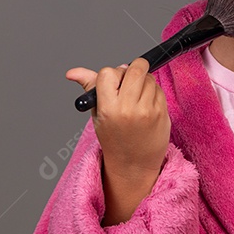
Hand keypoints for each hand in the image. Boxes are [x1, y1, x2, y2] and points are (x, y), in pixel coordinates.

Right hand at [65, 56, 169, 183]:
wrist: (133, 165)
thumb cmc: (114, 138)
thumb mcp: (98, 114)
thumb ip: (90, 88)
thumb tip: (72, 72)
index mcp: (108, 109)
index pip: (108, 72)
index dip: (113, 73)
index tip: (116, 80)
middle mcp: (127, 109)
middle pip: (135, 69)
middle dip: (135, 68)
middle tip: (132, 77)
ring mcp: (147, 111)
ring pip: (149, 78)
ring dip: (144, 81)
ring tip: (137, 98)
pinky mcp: (161, 114)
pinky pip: (159, 89)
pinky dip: (154, 92)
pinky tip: (147, 105)